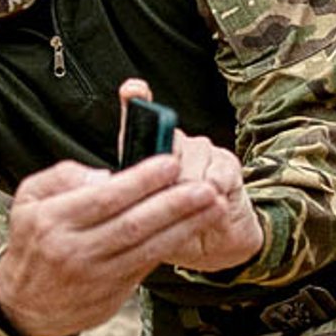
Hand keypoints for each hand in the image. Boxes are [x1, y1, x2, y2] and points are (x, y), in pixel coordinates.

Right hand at [0, 155, 227, 335]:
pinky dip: (173, 245)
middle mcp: (75, 250)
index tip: (170, 162)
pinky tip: (194, 228)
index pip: (105, 198)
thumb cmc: (33, 243)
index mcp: (52, 221)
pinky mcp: (113, 294)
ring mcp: (96, 275)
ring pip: (148, 247)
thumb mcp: (28, 200)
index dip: (142, 180)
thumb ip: (63, 176)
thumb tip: (106, 175)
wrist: (25, 307)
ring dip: (185, 226)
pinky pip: (148, 265)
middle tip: (205, 186)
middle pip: (133, 224)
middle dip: (174, 204)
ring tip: (213, 206)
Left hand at [115, 79, 263, 274]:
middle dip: (168, 174)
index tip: (132, 90)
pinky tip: (214, 202)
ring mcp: (202, 151)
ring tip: (193, 206)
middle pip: (168, 142)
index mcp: (148, 155)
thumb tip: (108, 186)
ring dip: (192, 187)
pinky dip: (214, 191)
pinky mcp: (226, 162)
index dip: (136, 100)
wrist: (216, 246)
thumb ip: (127, 201)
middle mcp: (175, 145)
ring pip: (192, 158)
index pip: (137, 119)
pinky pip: (216, 171)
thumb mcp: (142, 221)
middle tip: (167, 199)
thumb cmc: (173, 231)